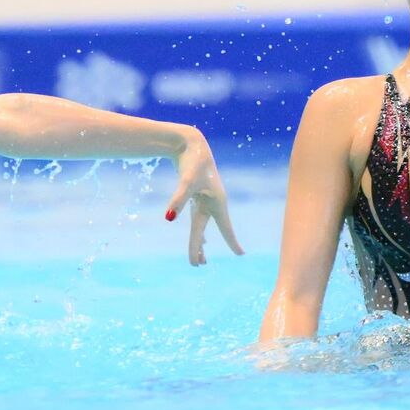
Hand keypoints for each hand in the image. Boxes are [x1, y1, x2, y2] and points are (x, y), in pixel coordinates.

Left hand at [164, 128, 244, 265]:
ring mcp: (204, 200)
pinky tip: (202, 240)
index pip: (225, 227)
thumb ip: (178, 199)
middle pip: (204, 230)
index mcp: (217, 202)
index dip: (232, 241)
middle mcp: (213, 203)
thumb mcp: (187, 181)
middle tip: (198, 265)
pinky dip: (198, 230)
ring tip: (201, 260)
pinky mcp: (195, 195)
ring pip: (200, 227)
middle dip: (200, 248)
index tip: (241, 254)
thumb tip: (168, 217)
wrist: (190, 143)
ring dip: (199, 242)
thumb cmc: (192, 161)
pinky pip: (197, 218)